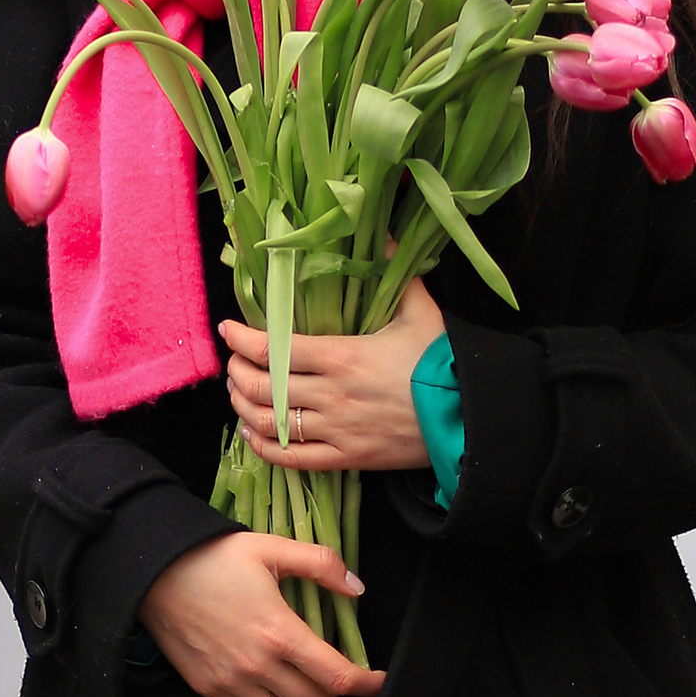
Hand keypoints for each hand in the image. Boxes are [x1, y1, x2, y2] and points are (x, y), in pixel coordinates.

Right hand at [137, 532, 384, 696]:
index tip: (377, 680)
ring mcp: (231, 683)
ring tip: (305, 678)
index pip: (337, 677)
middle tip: (334, 670)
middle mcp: (257, 666)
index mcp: (279, 632)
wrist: (152, 574)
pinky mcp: (209, 689)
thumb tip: (356, 588)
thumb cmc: (212, 558)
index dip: (366, 684)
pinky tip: (271, 678)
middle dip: (335, 691)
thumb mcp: (271, 548)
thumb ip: (321, 564)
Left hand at [221, 276, 445, 472]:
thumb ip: (396, 275)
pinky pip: (292, 459)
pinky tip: (252, 435)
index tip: (228, 329)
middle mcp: (331, 395)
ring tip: (237, 393)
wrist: (467, 417)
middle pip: (262, 386)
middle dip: (237, 372)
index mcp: (342, 355)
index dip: (242, 339)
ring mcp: (336, 430)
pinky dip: (264, 447)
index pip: (274, 348)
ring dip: (243, 407)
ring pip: (270, 422)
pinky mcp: (345, 458)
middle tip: (233, 362)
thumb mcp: (421, 312)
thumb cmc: (441, 363)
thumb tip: (383, 237)